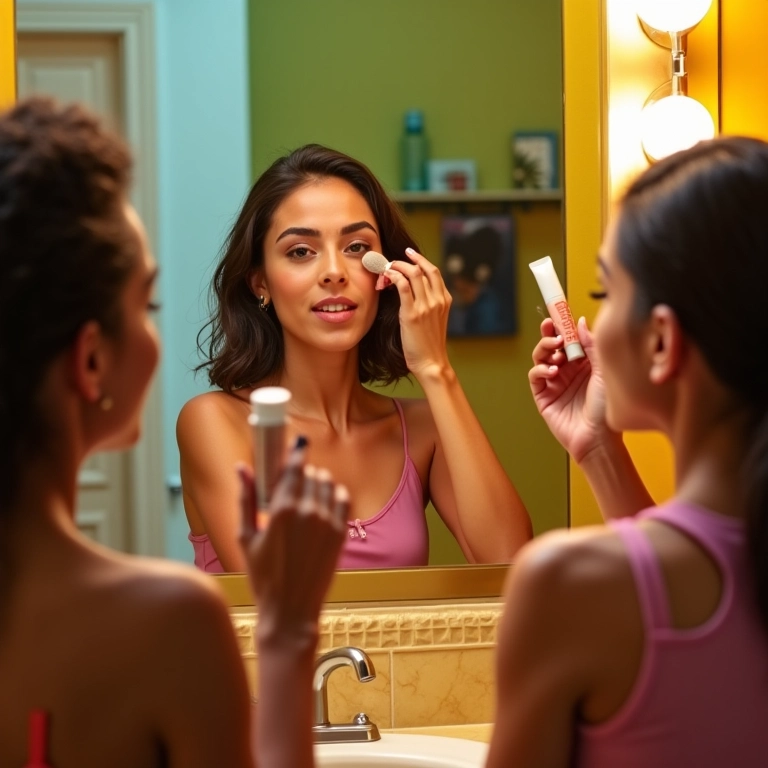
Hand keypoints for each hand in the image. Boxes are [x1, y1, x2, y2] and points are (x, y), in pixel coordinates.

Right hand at [237, 440, 349, 646]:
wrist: (290, 611)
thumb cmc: (263, 577)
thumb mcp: (245, 537)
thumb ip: (246, 498)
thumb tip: (242, 467)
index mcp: (281, 510)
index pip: (293, 467)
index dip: (296, 452)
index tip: (297, 444)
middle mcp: (307, 512)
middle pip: (311, 473)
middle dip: (302, 473)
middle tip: (293, 485)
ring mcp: (327, 522)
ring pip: (328, 483)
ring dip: (318, 483)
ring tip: (307, 497)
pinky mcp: (340, 533)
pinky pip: (343, 498)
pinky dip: (336, 494)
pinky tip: (324, 504)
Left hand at [384, 247, 451, 379]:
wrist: (431, 363)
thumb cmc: (429, 345)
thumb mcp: (434, 320)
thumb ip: (429, 304)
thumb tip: (412, 292)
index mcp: (445, 300)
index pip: (434, 272)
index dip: (421, 260)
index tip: (410, 255)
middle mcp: (437, 300)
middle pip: (424, 269)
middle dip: (407, 260)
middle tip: (394, 260)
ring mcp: (426, 306)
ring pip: (413, 273)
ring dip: (397, 267)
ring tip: (386, 269)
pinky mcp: (412, 314)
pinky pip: (403, 286)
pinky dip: (394, 277)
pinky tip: (386, 278)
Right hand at [528, 316, 616, 463]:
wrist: (600, 438)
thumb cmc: (608, 407)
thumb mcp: (604, 370)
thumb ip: (591, 346)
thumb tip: (580, 322)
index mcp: (584, 363)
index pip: (569, 338)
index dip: (562, 325)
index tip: (559, 312)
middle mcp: (568, 370)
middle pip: (552, 345)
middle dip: (549, 334)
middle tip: (551, 328)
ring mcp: (554, 383)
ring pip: (541, 357)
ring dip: (545, 350)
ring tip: (556, 353)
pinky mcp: (543, 396)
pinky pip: (535, 376)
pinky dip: (540, 370)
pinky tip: (552, 372)